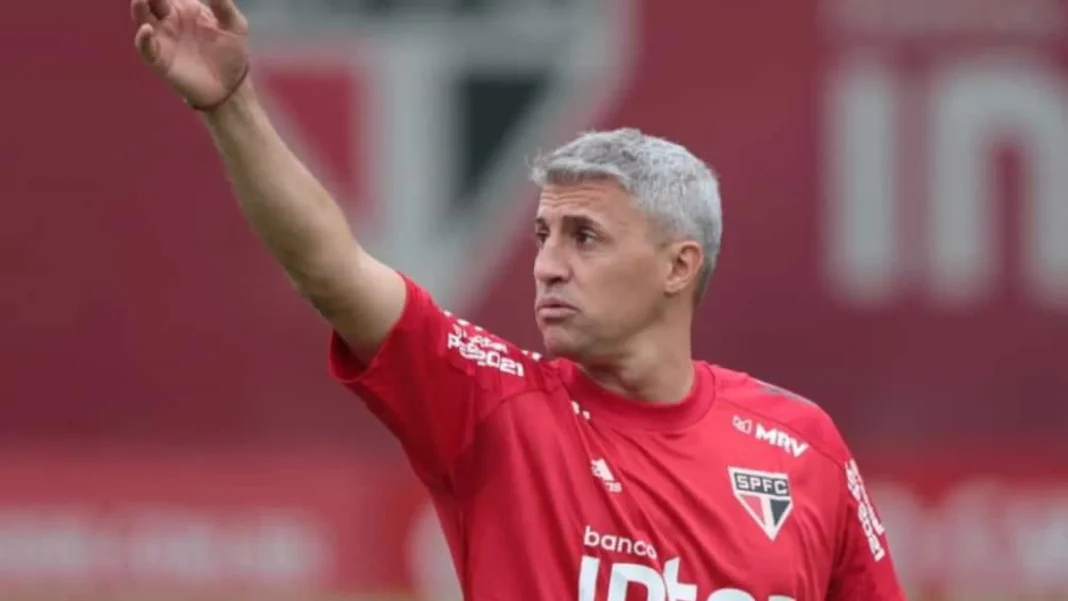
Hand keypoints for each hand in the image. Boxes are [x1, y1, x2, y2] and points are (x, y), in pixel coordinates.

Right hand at [132, 0, 249, 109]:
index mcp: (184, 8)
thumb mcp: (234, 25)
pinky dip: (143, 39)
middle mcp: (168, 20)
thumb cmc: (231, 53)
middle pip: (151, 0)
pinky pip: (146, 48)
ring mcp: (162, 39)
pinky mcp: (160, 61)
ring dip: (139, 8)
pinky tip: (147, 30)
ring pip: (142, 19)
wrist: (231, 86)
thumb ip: (223, 4)